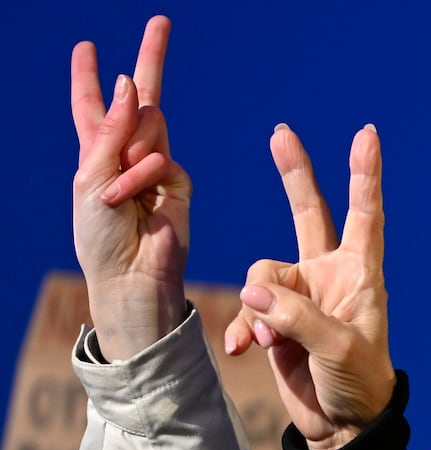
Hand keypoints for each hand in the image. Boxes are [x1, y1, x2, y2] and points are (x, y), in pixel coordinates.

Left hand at [71, 16, 190, 360]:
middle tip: (163, 20)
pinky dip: (142, 176)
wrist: (129, 280)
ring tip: (116, 196)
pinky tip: (132, 200)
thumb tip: (132, 83)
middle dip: (153, 56)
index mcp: (97, 153)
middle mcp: (128, 154)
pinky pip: (162, 159)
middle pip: (142, 96)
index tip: (87, 47)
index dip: (90, 78)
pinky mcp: (179, 186)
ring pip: (150, 126)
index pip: (94, 107)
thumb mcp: (89, 177)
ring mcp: (157, 167)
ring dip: (128, 157)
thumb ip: (111, 130)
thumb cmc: (99, 238)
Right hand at [224, 125, 394, 449]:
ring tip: (274, 343)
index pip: (363, 215)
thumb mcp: (337, 349)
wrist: (342, 427)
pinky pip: (247, 309)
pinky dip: (243, 327)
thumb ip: (296, 316)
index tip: (366, 135)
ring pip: (260, 274)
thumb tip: (253, 292)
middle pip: (306, 213)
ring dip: (259, 307)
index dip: (364, 175)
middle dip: (294, 174)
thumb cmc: (359, 384)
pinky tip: (242, 350)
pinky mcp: (276, 321)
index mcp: (358, 275)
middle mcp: (328, 276)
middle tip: (281, 132)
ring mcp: (299, 297)